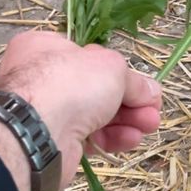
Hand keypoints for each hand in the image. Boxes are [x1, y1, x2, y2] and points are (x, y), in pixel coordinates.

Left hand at [0, 31, 161, 185]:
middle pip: (97, 89)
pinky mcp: (54, 142)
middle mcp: (42, 78)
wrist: (37, 132)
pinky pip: (88, 137)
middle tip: (153, 112)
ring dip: (126, 121)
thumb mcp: (112, 68)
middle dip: (131, 101)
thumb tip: (152, 92)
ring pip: (95, 115)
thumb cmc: (70, 84)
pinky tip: (131, 140)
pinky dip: (111, 138)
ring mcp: (47, 112)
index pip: (89, 57)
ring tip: (149, 126)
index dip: (120, 72)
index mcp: (46, 48)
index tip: (145, 87)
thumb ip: (134, 81)